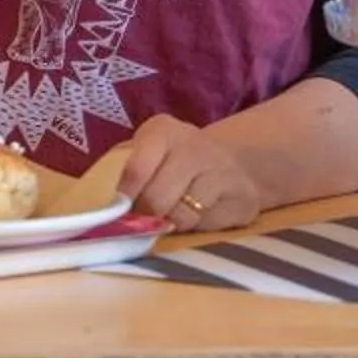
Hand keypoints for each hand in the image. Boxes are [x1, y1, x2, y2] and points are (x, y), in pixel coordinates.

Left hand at [117, 113, 265, 232]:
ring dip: (173, 222)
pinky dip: (199, 226)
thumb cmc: (172, 164)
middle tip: (148, 216)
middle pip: (157, 200)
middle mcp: (194, 144)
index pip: (136, 170)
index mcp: (162, 131)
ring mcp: (223, 169)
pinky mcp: (244, 196)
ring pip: (182, 216)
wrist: (228, 161)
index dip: (125, 197)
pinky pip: (207, 225)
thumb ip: (127, 176)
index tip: (121, 210)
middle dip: (147, 215)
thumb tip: (113, 213)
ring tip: (177, 210)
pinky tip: (202, 212)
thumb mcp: (145, 156)